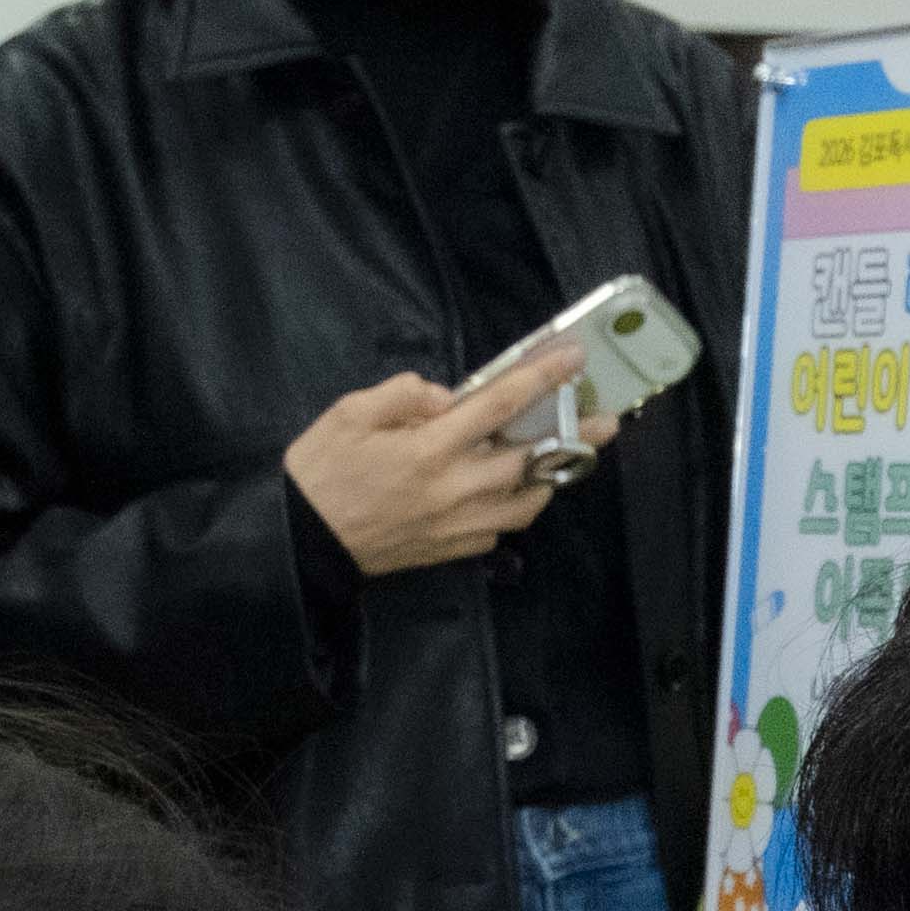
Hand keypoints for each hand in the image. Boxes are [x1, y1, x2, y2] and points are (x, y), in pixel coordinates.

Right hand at [280, 340, 577, 580]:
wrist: (302, 544)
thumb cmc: (320, 471)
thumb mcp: (350, 413)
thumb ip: (405, 394)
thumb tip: (449, 398)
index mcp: (429, 450)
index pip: (500, 405)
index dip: (541, 378)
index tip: (573, 359)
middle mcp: (454, 490)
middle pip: (534, 459)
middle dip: (577, 435)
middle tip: (607, 419)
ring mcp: (458, 526)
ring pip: (527, 502)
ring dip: (551, 477)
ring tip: (563, 457)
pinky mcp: (452, 552)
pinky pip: (500, 529)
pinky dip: (514, 507)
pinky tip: (511, 490)